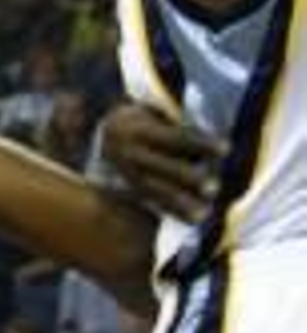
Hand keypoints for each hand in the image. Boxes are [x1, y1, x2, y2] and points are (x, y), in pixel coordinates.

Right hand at [100, 102, 223, 224]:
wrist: (106, 136)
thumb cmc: (146, 121)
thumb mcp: (155, 114)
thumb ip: (179, 125)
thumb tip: (213, 140)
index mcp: (137, 127)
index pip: (174, 137)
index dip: (201, 143)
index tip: (226, 148)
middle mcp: (129, 152)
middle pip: (163, 166)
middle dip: (188, 178)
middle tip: (214, 187)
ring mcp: (127, 174)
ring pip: (156, 190)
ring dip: (181, 202)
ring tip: (204, 213)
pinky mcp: (130, 190)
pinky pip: (153, 203)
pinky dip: (174, 211)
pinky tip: (194, 218)